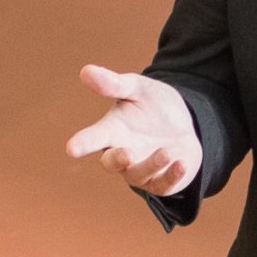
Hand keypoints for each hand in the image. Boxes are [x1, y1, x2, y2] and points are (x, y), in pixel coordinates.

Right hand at [63, 65, 202, 198]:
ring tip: (165, 151)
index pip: (93, 137)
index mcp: (112, 130)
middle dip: (118, 160)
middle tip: (127, 153)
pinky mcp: (160, 182)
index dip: (83, 143)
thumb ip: (113, 84)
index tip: (71, 149)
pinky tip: (180, 164)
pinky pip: (163, 185)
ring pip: (138, 175)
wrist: (185, 124)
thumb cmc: (153, 106)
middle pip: (111, 163)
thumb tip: (85, 71)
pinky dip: (171, 176)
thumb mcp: (137, 89)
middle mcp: (121, 153)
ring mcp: (139, 170)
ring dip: (151, 165)